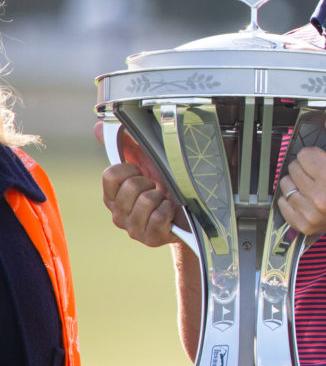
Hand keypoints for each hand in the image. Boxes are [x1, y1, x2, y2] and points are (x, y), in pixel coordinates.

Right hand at [94, 121, 181, 247]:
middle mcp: (118, 214)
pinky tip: (171, 211)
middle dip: (148, 182)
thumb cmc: (165, 185)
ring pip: (146, 200)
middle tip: (156, 188)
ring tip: (164, 199)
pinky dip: (169, 210)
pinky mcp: (150, 238)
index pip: (111, 175)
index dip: (130, 168)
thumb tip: (98, 126)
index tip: (141, 172)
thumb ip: (124, 143)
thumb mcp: (146, 161)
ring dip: (161, 196)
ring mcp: (133, 228)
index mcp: (112, 195)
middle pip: (130, 187)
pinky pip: (159, 216)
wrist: (187, 213)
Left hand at [276, 117, 325, 238]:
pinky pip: (283, 203)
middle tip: (323, 174)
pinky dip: (293, 199)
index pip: (304, 155)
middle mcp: (321, 200)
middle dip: (307, 168)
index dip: (317, 156)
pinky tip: (309, 197)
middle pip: (293, 168)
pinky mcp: (305, 225)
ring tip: (315, 185)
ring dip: (298, 182)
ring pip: (286, 185)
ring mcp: (312, 215)